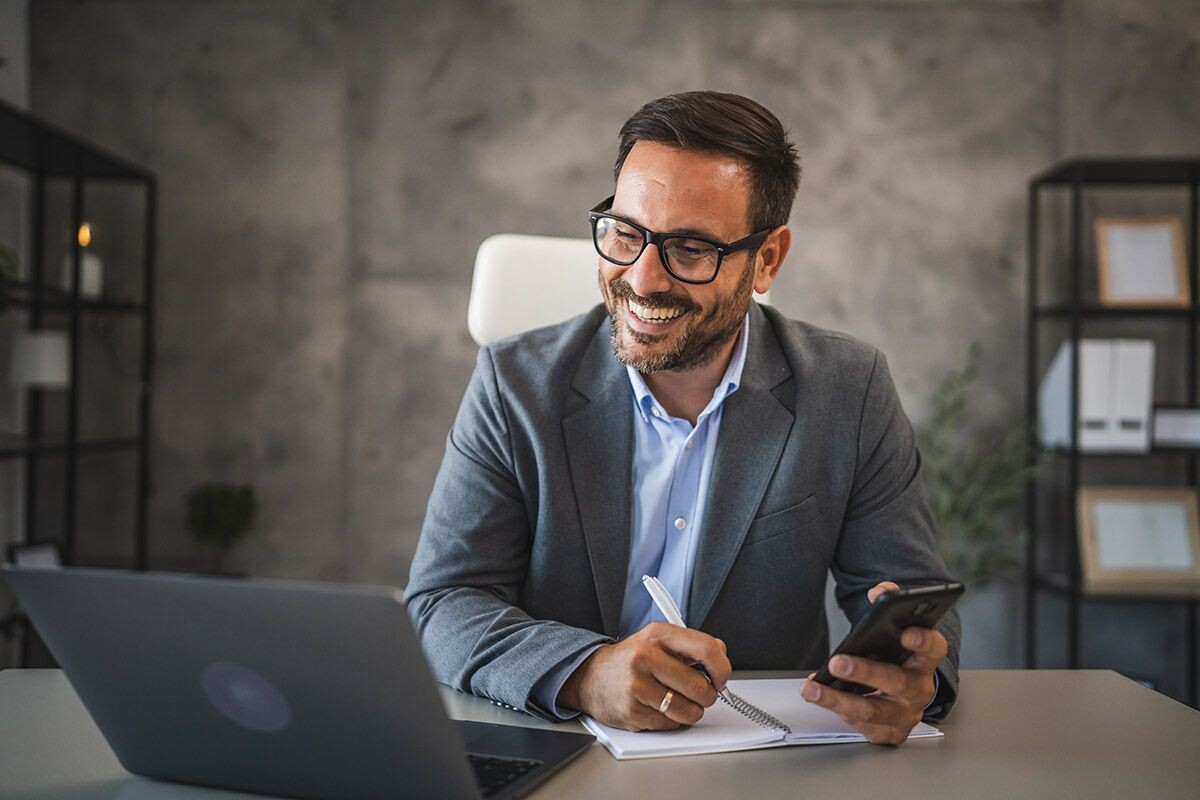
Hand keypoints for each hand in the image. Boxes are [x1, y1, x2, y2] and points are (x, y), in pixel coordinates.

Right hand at [558, 622, 730, 730]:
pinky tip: (659, 708)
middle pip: (700, 686)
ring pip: (688, 711)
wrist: (590, 676)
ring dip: (691, 711)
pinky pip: (670, 724)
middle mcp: (645, 657)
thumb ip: (691, 646)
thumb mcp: (658, 640)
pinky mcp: (631, 711)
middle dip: (707, 696)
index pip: (706, 648)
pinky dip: (671, 721)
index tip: (721, 678)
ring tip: (680, 702)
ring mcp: (636, 685)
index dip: (722, 668)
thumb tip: (721, 659)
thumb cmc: (631, 659)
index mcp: (658, 635)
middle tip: (700, 694)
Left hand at [799, 581, 946, 744]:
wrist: (899, 695)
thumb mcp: (892, 630)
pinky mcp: (888, 732)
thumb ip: (887, 604)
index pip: (933, 647)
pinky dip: (834, 708)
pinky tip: (816, 695)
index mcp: (925, 659)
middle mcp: (919, 688)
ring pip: (873, 710)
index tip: (906, 633)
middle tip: (838, 661)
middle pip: (898, 681)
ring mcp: (904, 713)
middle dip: (865, 672)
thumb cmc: (893, 657)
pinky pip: (860, 724)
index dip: (923, 641)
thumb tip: (878, 592)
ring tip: (813, 687)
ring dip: (839, 698)